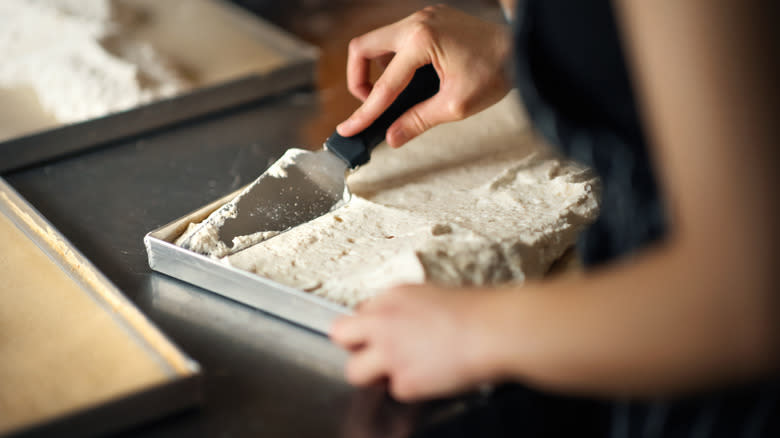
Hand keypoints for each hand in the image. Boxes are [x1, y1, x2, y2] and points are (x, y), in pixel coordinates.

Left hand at [330, 284, 500, 401]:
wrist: (495, 329)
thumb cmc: (477, 311)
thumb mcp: (432, 294)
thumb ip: (404, 308)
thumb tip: (397, 321)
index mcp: (392, 296)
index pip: (360, 312)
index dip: (371, 327)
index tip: (381, 335)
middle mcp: (383, 322)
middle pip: (340, 335)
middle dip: (354, 347)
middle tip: (374, 355)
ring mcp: (390, 353)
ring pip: (355, 372)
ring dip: (374, 375)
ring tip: (403, 370)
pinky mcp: (404, 380)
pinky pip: (396, 390)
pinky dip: (414, 388)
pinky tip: (433, 376)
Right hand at [336, 5, 511, 147]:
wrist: (524, 47)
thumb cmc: (498, 70)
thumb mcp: (456, 105)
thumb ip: (418, 121)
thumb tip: (392, 138)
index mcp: (421, 41)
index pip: (383, 85)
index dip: (364, 113)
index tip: (348, 129)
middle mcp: (416, 23)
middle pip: (362, 48)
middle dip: (358, 80)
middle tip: (369, 105)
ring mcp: (423, 17)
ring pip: (378, 41)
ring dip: (375, 69)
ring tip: (392, 96)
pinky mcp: (430, 20)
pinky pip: (397, 38)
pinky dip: (393, 60)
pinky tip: (409, 80)